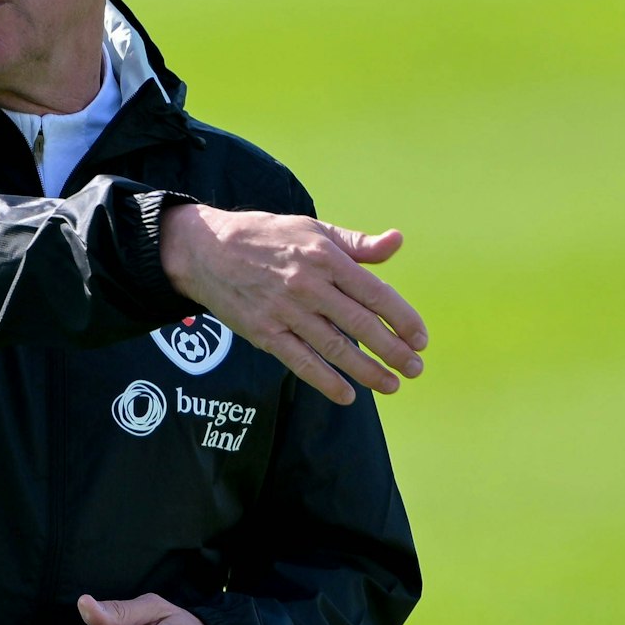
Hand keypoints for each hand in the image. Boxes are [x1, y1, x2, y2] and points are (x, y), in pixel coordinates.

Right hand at [160, 204, 427, 405]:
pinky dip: (326, 381)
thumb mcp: (311, 229)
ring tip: (392, 385)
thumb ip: (356, 244)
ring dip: (368, 372)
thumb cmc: (265, 236)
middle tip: (415, 369)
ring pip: (336, 348)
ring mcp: (284, 311)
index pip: (376, 294)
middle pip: (361, 325)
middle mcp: (307, 285)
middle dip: (394, 351)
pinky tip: (347, 395)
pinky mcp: (264, 333)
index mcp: (324, 256)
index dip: (403, 320)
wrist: (204, 250)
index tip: (420, 338)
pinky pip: (300, 362)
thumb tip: (396, 241)